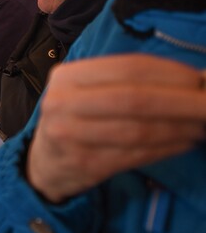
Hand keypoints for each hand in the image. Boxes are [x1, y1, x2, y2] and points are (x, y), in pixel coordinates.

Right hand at [27, 54, 205, 202]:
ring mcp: (69, 135)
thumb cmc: (76, 119)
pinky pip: (136, 155)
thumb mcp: (87, 91)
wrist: (43, 162)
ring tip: (202, 125)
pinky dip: (167, 148)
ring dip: (180, 128)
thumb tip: (193, 79)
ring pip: (139, 130)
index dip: (170, 72)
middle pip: (135, 98)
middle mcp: (63, 102)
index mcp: (68, 75)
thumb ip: (127, 82)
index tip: (200, 79)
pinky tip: (184, 142)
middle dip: (183, 102)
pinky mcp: (83, 164)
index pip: (128, 67)